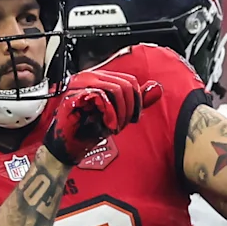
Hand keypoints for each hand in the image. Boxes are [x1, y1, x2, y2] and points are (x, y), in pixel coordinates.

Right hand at [44, 68, 159, 165]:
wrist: (70, 148)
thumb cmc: (88, 132)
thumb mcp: (119, 115)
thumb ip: (136, 101)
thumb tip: (157, 88)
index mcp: (99, 78)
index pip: (129, 80)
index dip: (137, 100)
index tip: (133, 119)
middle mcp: (89, 76)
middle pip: (125, 84)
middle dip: (129, 109)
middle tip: (121, 126)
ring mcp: (79, 84)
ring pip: (116, 89)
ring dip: (120, 113)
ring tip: (113, 127)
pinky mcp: (73, 95)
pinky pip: (102, 96)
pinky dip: (110, 114)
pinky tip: (106, 126)